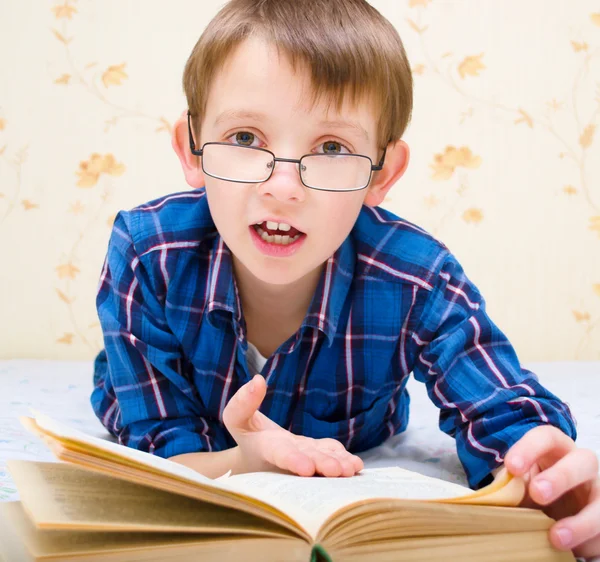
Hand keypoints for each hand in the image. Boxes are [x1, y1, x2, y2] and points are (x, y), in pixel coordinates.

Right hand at [223, 374, 363, 476]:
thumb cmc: (247, 434)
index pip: (279, 455)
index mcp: (267, 450)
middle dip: (321, 465)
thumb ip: (244, 402)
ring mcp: (306, 457)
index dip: (292, 460)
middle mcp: (289, 458)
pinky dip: (343, 458)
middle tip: (336, 470)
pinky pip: (331, 455)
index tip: (306, 468)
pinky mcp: (317, 454)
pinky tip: (355, 464)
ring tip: (350, 469)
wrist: (257, 458)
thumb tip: (258, 380)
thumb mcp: (236, 418)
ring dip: (337, 465)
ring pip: (322, 461)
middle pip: (306, 461)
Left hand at [504, 425, 599, 558]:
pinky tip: (572, 550)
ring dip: (581, 521)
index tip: (511, 467)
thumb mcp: (518, 484)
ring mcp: (597, 492)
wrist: (551, 509)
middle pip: (583, 460)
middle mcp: (581, 466)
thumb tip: (492, 499)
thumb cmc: (530, 488)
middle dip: (561, 477)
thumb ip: (509, 486)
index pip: (546, 437)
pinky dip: (588, 543)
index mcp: (555, 449)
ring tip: (555, 537)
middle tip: (538, 493)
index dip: (529, 448)